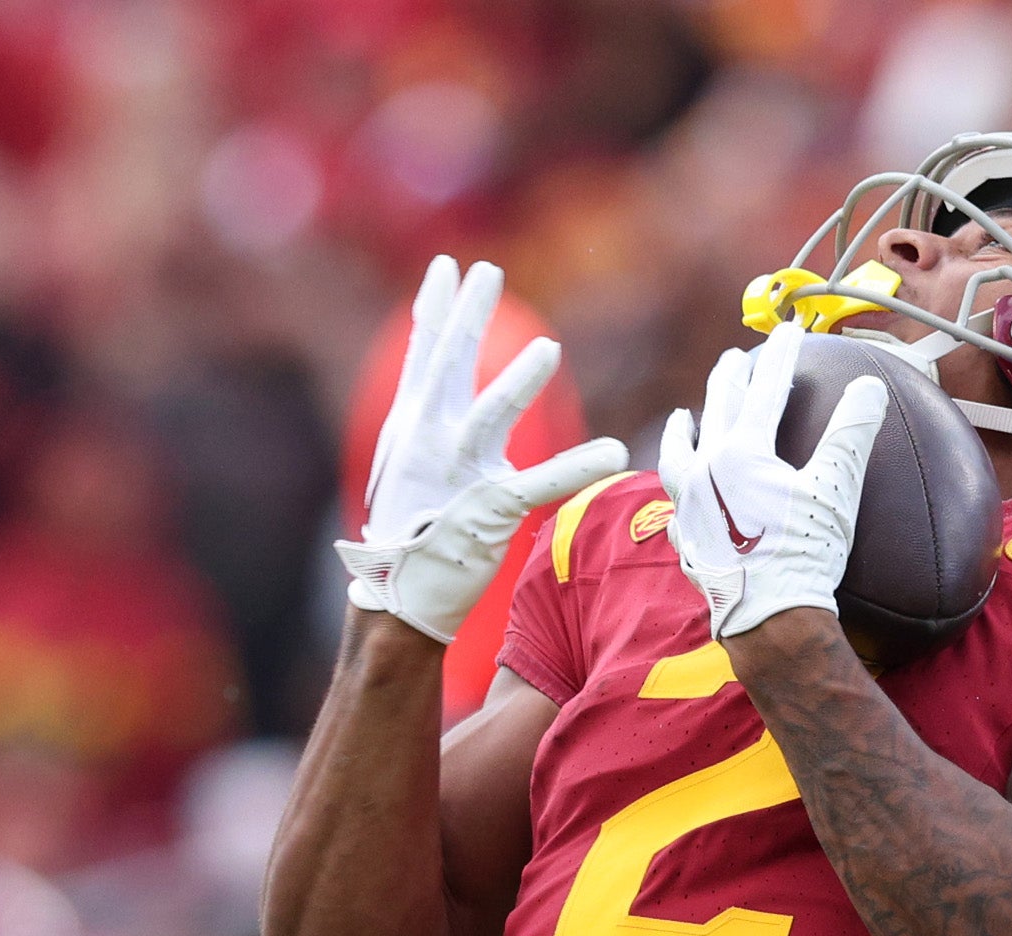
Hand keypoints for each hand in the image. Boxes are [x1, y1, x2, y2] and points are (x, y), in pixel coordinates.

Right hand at [339, 256, 625, 645]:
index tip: (447, 267)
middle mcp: (432, 440)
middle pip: (449, 367)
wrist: (399, 592)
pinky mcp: (489, 510)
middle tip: (487, 273)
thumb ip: (425, 408)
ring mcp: (459, 474)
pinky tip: (612, 452)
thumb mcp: (406, 457)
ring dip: (518, 384)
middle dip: (467, 318)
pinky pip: (541, 484)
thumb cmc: (409, 523)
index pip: (424, 356)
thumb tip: (432, 363)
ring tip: (548, 350)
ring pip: (490, 418)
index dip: (435, 310)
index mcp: (414, 424)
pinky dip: (579, 467)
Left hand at [660, 324, 886, 643]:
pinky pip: (677, 512)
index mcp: (742, 453)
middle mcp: (707, 474)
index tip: (789, 331)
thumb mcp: (837, 489)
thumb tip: (870, 387)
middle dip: (727, 380)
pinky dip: (680, 497)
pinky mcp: (689, 546)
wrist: (770, 623)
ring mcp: (691, 511)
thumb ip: (852, 433)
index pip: (764, 390)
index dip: (780, 357)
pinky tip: (682, 501)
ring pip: (678, 458)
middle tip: (732, 360)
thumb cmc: (805, 555)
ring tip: (682, 418)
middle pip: (716, 412)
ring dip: (682, 432)